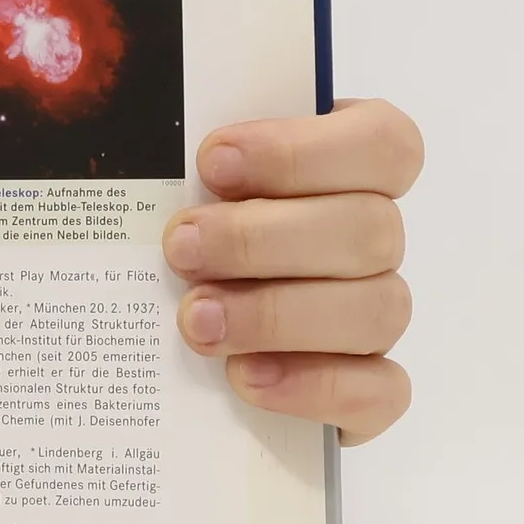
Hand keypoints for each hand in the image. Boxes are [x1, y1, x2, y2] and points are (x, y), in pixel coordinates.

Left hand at [161, 98, 422, 444]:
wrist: (179, 347)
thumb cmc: (181, 240)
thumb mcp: (174, 190)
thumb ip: (182, 165)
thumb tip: (140, 133)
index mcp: (347, 171)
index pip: (383, 142)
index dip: (301, 150)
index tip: (211, 161)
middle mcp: (371, 242)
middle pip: (370, 229)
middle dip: (261, 239)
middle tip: (179, 250)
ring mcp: (375, 316)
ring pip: (377, 309)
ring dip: (278, 314)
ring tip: (195, 321)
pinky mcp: (368, 390)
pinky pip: (379, 391)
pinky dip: (313, 385)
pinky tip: (244, 377)